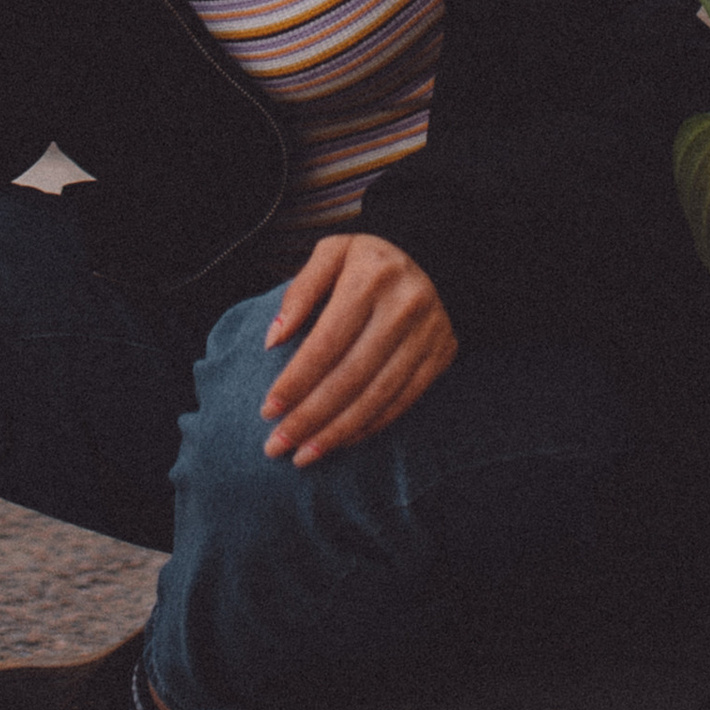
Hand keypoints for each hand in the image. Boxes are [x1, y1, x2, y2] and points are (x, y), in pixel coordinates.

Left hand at [260, 233, 456, 467]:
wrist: (438, 257)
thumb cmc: (369, 261)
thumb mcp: (332, 254)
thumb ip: (300, 292)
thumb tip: (273, 340)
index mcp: (370, 278)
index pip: (326, 343)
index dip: (295, 382)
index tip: (267, 411)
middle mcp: (403, 308)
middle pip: (349, 377)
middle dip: (310, 418)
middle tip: (278, 446)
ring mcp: (427, 334)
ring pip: (376, 397)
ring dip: (337, 433)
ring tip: (304, 456)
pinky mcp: (441, 355)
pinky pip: (402, 401)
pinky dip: (369, 425)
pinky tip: (341, 440)